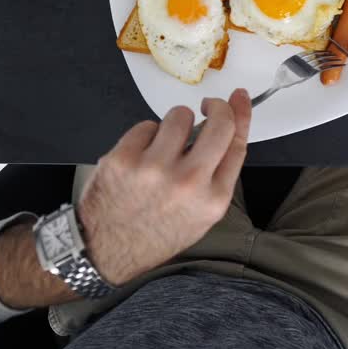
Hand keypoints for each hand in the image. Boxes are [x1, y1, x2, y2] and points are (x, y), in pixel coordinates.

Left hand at [77, 89, 251, 284]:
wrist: (106, 251)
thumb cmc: (155, 233)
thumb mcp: (200, 216)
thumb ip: (216, 176)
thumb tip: (227, 130)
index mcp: (212, 200)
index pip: (237, 144)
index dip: (241, 114)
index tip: (239, 97)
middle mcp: (188, 183)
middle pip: (219, 123)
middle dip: (217, 106)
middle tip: (208, 106)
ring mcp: (154, 169)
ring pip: (179, 116)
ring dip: (174, 124)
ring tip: (164, 145)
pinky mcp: (124, 158)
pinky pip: (145, 126)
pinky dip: (144, 136)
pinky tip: (139, 158)